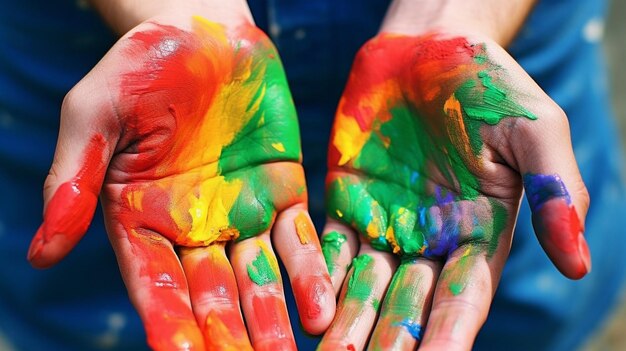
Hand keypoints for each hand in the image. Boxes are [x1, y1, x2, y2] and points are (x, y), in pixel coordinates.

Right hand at [27, 13, 334, 349]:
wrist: (203, 29)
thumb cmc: (140, 65)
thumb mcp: (95, 114)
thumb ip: (73, 180)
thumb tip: (39, 254)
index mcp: (139, 218)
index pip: (154, 282)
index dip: (169, 321)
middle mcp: (193, 227)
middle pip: (211, 294)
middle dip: (229, 334)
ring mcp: (241, 213)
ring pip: (259, 278)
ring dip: (274, 319)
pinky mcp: (282, 190)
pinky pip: (298, 238)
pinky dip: (309, 271)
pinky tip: (322, 306)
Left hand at [318, 31, 589, 349]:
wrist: (428, 45)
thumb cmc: (489, 82)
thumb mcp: (535, 129)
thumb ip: (555, 191)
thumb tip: (580, 264)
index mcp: (481, 233)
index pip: (463, 296)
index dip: (447, 333)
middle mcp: (431, 241)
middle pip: (408, 304)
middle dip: (389, 341)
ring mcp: (385, 224)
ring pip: (363, 286)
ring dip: (347, 324)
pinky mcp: (347, 201)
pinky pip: (327, 247)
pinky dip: (316, 277)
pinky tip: (307, 309)